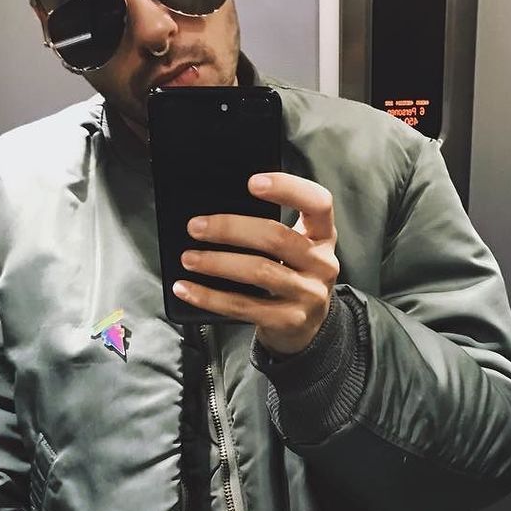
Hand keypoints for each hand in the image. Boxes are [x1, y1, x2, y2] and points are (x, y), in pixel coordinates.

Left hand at [174, 172, 339, 355]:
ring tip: (188, 258)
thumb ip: (271, 229)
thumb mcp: (295, 248)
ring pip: (259, 271)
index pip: (318, 202)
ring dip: (217, 263)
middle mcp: (322, 263)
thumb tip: (214, 214)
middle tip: (196, 227)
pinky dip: (210, 297)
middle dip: (230, 229)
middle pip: (276, 237)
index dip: (288, 188)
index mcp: (323, 235)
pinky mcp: (289, 320)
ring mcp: (308, 294)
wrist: (306, 328)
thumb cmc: (291, 276)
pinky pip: (243, 306)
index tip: (252, 183)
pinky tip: (187, 289)